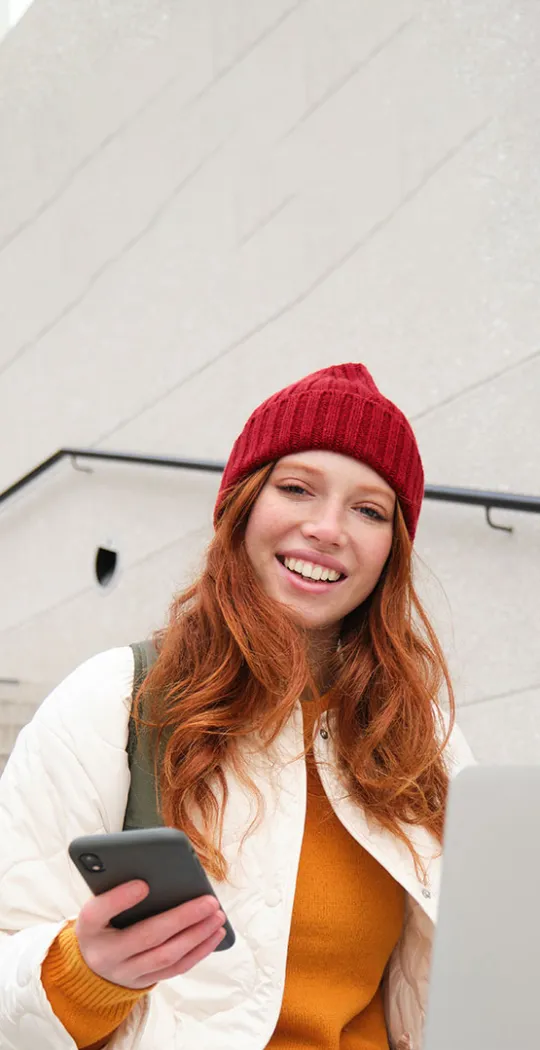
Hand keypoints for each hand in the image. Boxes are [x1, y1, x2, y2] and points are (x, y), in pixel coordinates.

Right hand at [75, 880, 225, 988]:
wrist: (91, 965)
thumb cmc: (101, 922)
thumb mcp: (98, 904)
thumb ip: (117, 888)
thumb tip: (155, 868)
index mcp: (88, 927)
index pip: (98, 912)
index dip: (120, 899)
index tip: (143, 884)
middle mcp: (105, 954)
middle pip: (147, 936)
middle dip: (182, 918)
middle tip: (209, 901)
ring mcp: (126, 972)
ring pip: (166, 956)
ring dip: (197, 935)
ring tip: (217, 916)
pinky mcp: (143, 981)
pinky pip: (175, 969)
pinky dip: (198, 952)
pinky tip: (214, 935)